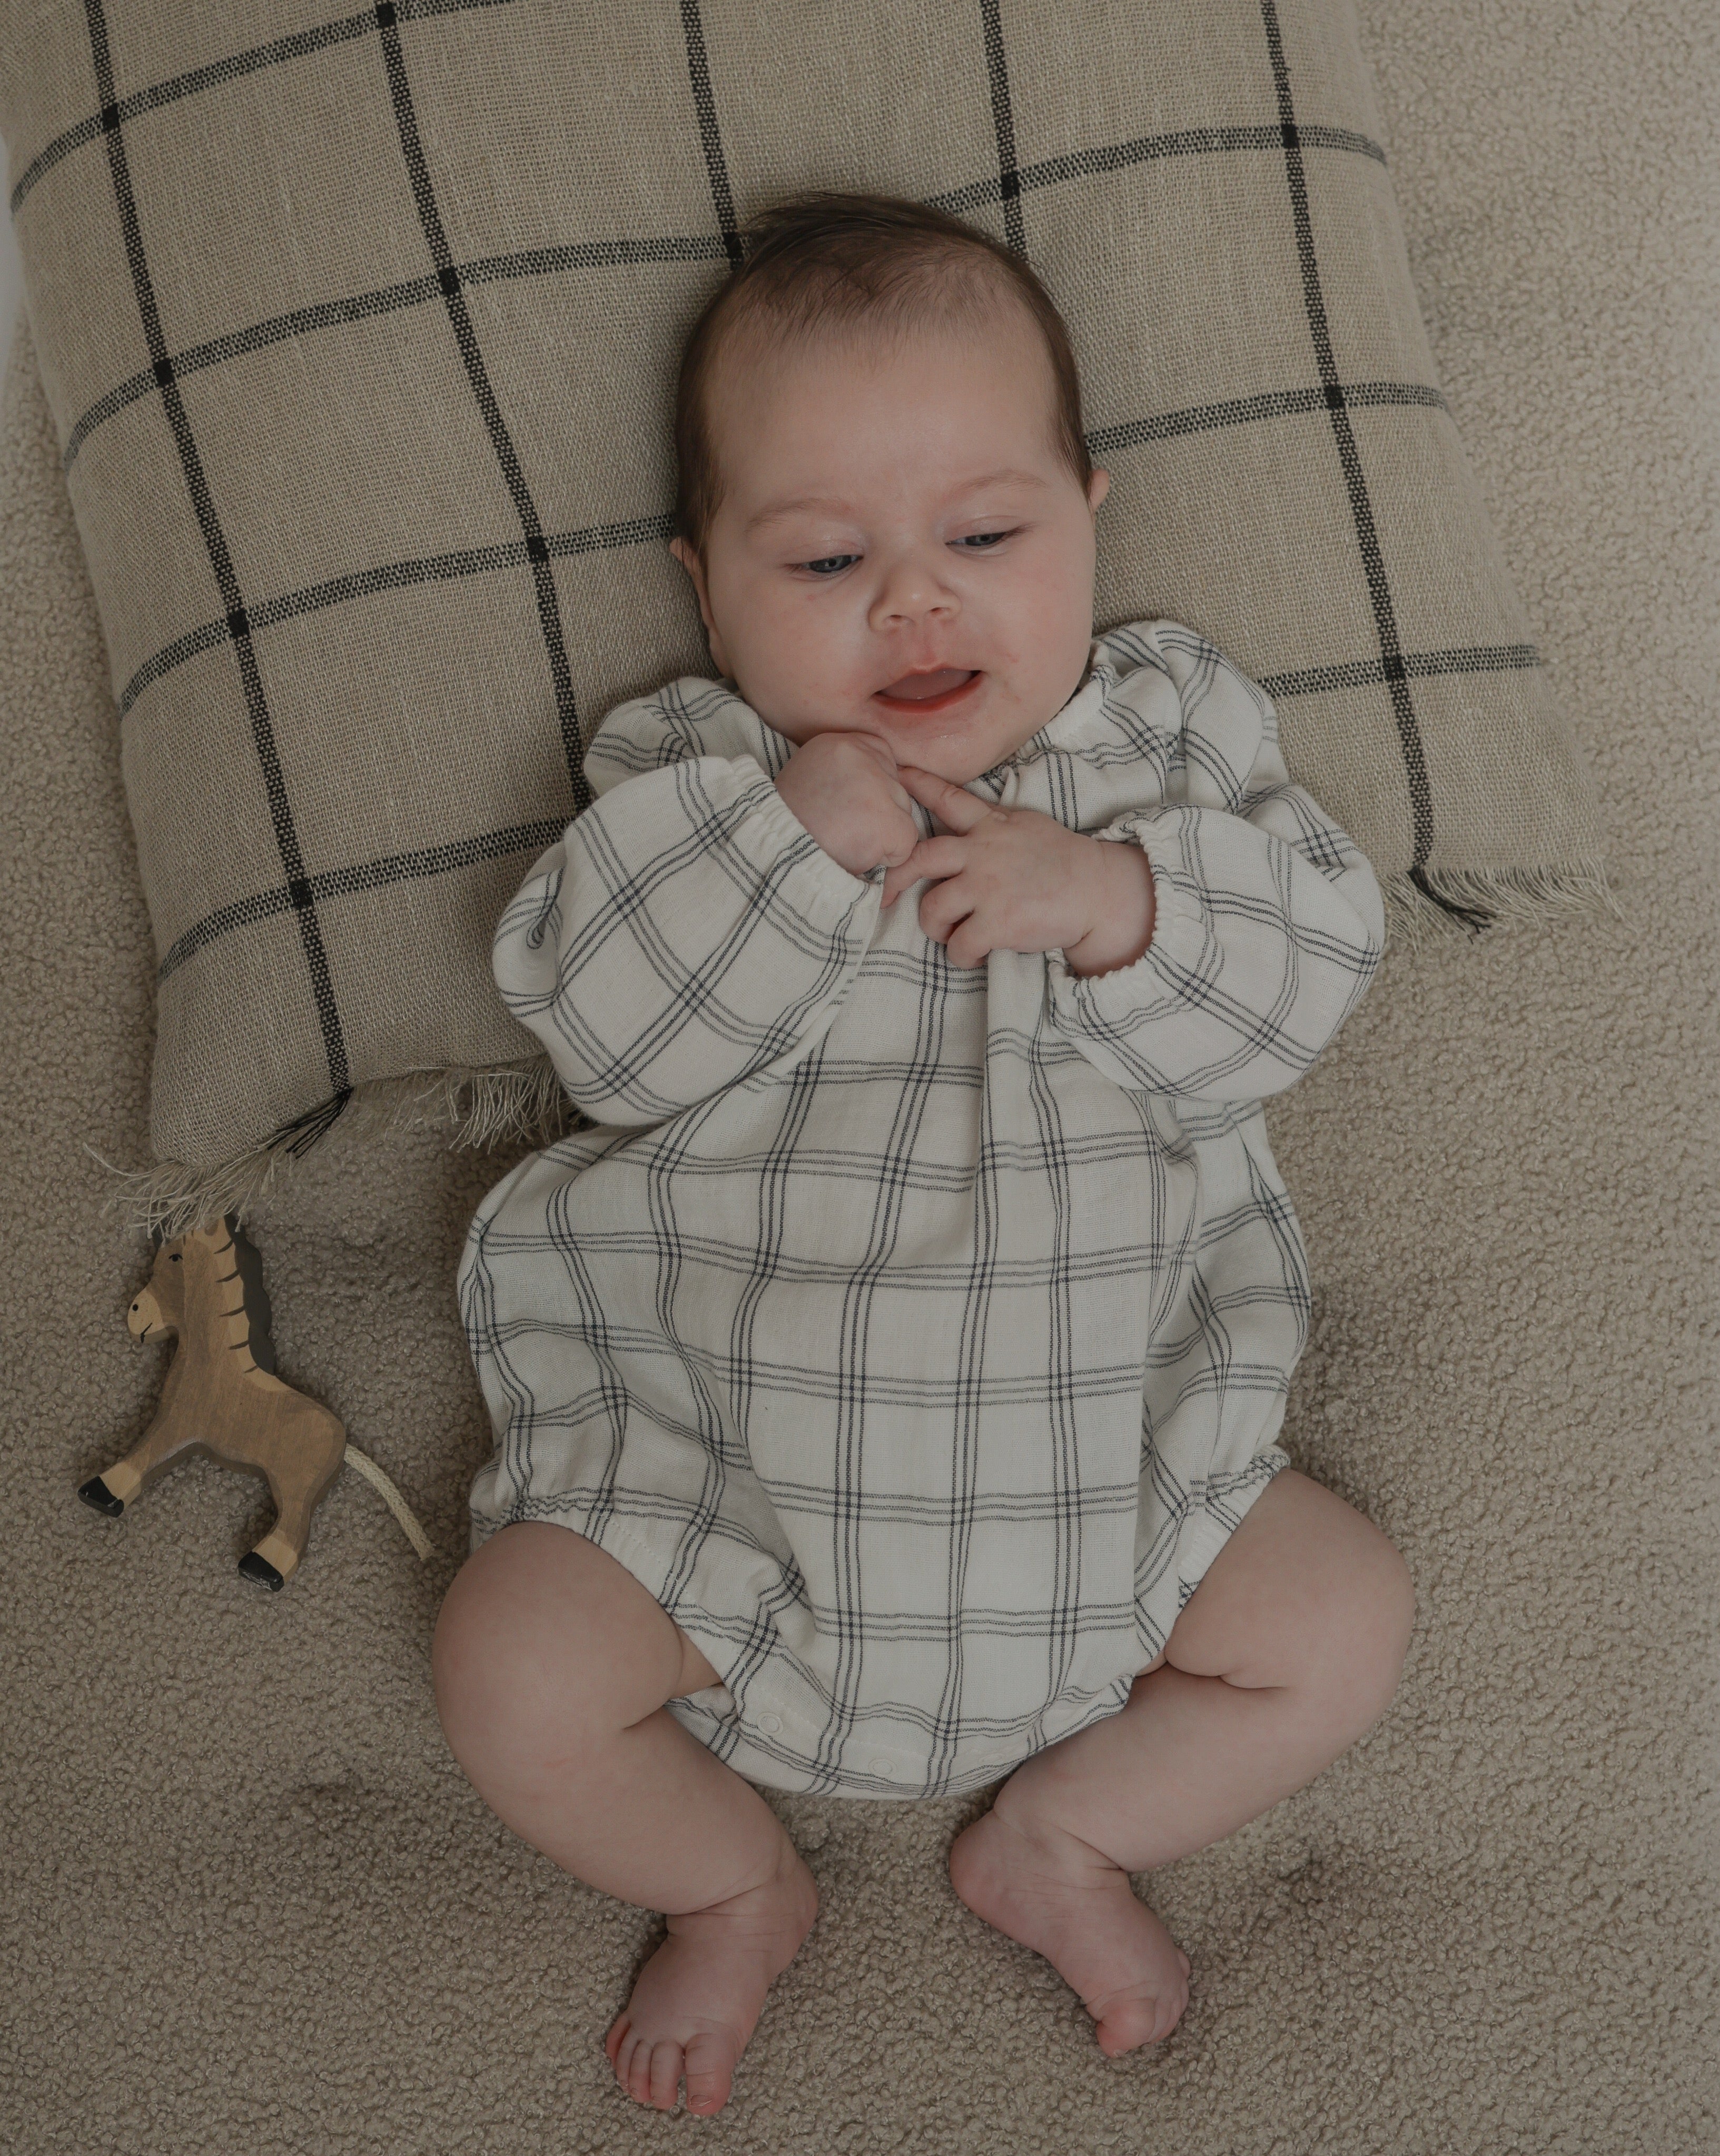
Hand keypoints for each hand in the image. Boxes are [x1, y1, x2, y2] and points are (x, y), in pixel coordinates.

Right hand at [774, 730, 919, 882]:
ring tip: (844, 840)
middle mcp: (858, 755)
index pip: (882, 753)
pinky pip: (906, 842)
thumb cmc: (789, 827)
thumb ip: (842, 772)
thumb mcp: (808, 779)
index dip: (873, 786)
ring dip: (881, 834)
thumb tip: (875, 783)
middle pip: (896, 785)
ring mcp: (876, 787)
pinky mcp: (887, 821)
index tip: (849, 804)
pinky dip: (888, 858)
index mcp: (836, 743)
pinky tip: (858, 855)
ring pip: (903, 813)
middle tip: (841, 826)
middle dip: (878, 812)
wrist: (773, 856)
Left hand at [881, 768, 1154, 973]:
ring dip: (936, 928)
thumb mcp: (1026, 827)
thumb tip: (966, 820)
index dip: (918, 785)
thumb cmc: (1063, 861)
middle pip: (920, 858)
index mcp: (991, 826)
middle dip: (896, 878)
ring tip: (952, 933)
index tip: (896, 773)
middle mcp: (983, 853)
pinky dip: (961, 955)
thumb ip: (993, 823)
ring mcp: (988, 888)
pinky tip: (975, 953)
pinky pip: (958, 945)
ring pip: (932, 910)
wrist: (1098, 891)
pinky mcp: (998, 922)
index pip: (948, 799)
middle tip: (888, 896)